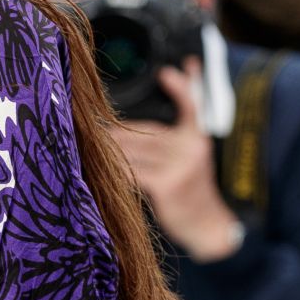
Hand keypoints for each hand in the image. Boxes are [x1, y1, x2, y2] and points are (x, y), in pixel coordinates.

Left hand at [111, 61, 240, 260]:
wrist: (209, 226)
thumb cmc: (191, 190)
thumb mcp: (190, 160)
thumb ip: (169, 141)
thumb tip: (125, 130)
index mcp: (197, 138)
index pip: (191, 106)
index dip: (182, 87)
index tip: (166, 72)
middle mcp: (192, 148)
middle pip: (145, 134)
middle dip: (118, 133)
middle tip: (91, 124)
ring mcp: (181, 167)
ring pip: (135, 152)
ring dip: (111, 151)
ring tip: (90, 145)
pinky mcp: (168, 185)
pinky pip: (133, 173)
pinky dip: (116, 172)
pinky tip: (101, 169)